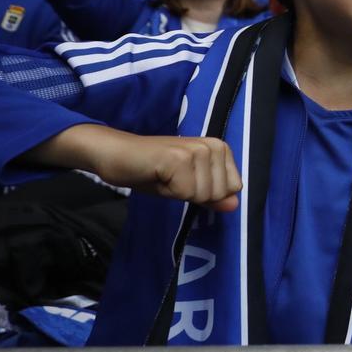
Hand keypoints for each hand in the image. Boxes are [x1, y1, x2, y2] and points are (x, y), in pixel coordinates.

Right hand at [38, 124, 241, 211]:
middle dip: (193, 194)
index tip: (185, 180)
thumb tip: (235, 205)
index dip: (206, 193)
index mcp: (219, 148)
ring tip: (164, 176)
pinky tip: (157, 175)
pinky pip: (185, 193)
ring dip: (179, 193)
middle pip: (220, 193)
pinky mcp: (178, 158)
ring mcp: (196, 150)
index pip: (234, 188)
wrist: (117, 155)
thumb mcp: (187, 186)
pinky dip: (169, 191)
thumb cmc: (152, 171)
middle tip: (172, 179)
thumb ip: (212, 195)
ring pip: (203, 195)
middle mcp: (212, 145)